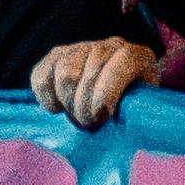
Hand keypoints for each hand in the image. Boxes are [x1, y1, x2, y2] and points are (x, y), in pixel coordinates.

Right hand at [33, 35, 163, 129]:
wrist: (123, 95)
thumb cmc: (133, 110)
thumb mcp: (143, 113)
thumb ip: (136, 118)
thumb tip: (124, 138)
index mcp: (137, 57)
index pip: (120, 65)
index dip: (107, 93)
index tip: (102, 117)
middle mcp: (110, 46)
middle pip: (87, 76)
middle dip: (84, 108)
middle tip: (90, 124)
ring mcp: (83, 47)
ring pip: (64, 75)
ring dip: (68, 104)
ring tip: (78, 117)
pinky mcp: (58, 55)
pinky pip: (42, 76)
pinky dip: (47, 98)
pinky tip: (60, 108)